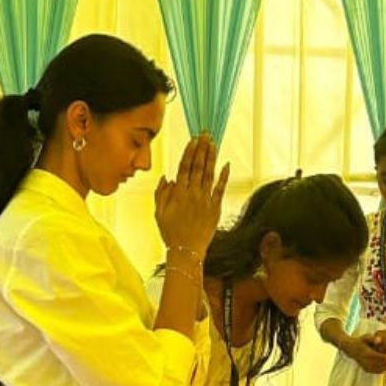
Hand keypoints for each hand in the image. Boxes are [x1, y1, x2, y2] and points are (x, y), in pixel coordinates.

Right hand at [155, 133, 230, 257]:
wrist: (186, 250)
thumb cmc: (171, 233)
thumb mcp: (159, 213)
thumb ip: (161, 193)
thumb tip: (166, 177)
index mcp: (178, 193)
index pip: (184, 167)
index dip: (190, 152)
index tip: (194, 140)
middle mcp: (192, 193)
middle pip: (198, 166)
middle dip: (202, 148)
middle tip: (206, 134)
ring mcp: (205, 200)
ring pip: (209, 174)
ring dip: (212, 157)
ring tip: (214, 144)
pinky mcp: (215, 208)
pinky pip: (220, 189)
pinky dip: (224, 176)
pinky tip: (226, 164)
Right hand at [342, 335, 385, 374]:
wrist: (350, 349)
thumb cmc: (360, 341)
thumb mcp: (365, 337)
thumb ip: (372, 338)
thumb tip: (379, 339)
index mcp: (368, 354)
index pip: (383, 358)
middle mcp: (367, 362)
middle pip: (384, 364)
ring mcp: (366, 367)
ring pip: (382, 369)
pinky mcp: (366, 370)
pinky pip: (377, 372)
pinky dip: (384, 369)